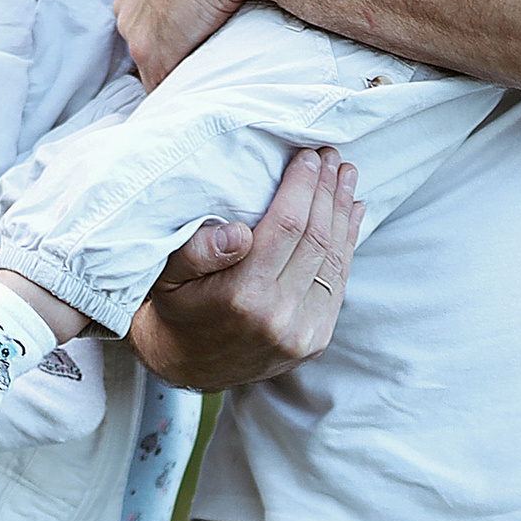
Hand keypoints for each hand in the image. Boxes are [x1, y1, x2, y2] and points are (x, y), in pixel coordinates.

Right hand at [127, 149, 363, 390]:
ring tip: (346, 176)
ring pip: (334, 259)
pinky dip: (348, 244)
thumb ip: (196, 251)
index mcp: (243, 296)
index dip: (303, 186)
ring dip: (343, 212)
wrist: (189, 363)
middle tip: (332, 156)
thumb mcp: (168, 274)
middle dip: (327, 191)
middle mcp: (278, 317)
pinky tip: (352, 213)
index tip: (308, 156)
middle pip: (316, 239)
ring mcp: (302, 333)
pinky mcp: (316, 339)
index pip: (288, 227)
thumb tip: (238, 232)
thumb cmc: (178, 306)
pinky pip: (339, 282)